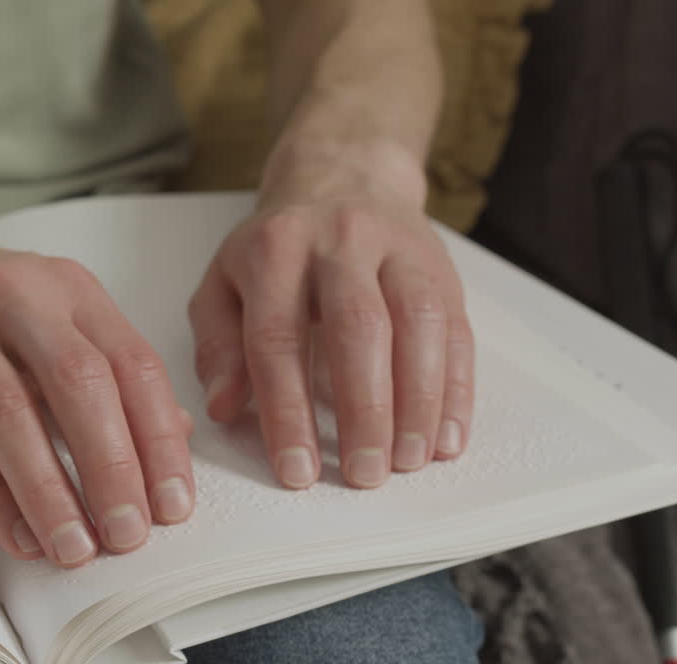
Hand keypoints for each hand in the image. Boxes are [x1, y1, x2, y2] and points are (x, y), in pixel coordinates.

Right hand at [0, 223, 194, 566]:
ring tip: (76, 548)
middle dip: (114, 468)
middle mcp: (18, 297)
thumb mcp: (44, 316)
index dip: (161, 439)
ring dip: (50, 491)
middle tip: (132, 533)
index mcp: (68, 289)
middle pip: (83, 385)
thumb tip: (177, 433)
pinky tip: (19, 533)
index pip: (135, 364)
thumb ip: (106, 369)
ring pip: (13, 413)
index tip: (175, 501)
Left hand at [188, 143, 473, 489]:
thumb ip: (219, 344)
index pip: (278, 338)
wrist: (343, 176)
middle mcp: (340, 242)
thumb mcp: (225, 283)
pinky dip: (457, 388)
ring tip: (408, 462)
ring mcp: (398, 251)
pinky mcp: (442, 267)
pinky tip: (447, 436)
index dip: (288, 410)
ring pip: (419, 324)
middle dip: (364, 408)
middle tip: (364, 474)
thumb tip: (225, 408)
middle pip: (358, 328)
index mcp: (275, 251)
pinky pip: (457, 328)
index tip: (296, 469)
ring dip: (419, 401)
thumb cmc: (276, 250)